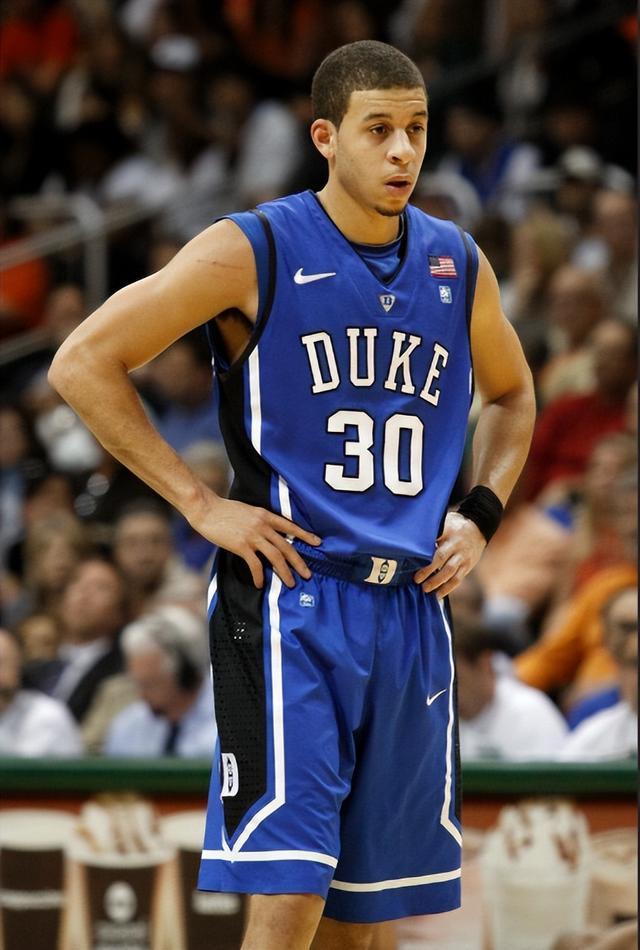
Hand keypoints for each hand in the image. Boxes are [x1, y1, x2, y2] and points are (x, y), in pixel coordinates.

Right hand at [189, 493, 321, 589]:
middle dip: (298, 562)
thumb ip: (260, 522)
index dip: (305, 535)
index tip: (317, 543)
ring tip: (290, 583)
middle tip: (307, 575)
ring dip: (285, 572)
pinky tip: (260, 584)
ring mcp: (252, 536)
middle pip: (286, 546)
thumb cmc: (225, 510)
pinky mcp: (241, 545)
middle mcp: (262, 525)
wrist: (206, 509)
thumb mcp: (248, 511)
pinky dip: (259, 576)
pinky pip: (255, 564)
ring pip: (275, 556)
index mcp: (265, 515)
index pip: (290, 526)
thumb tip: (268, 536)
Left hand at [414, 511, 485, 597]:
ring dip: (437, 582)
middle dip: (429, 571)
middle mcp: (456, 545)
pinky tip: (438, 595)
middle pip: (442, 558)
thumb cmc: (454, 526)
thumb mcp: (444, 523)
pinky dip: (448, 588)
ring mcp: (463, 557)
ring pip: (450, 571)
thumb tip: (412, 540)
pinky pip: (458, 579)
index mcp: (448, 533)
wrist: (478, 529)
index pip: (435, 540)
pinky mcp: (467, 566)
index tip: (412, 557)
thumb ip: (433, 532)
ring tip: (426, 589)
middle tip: (417, 580)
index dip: (425, 550)